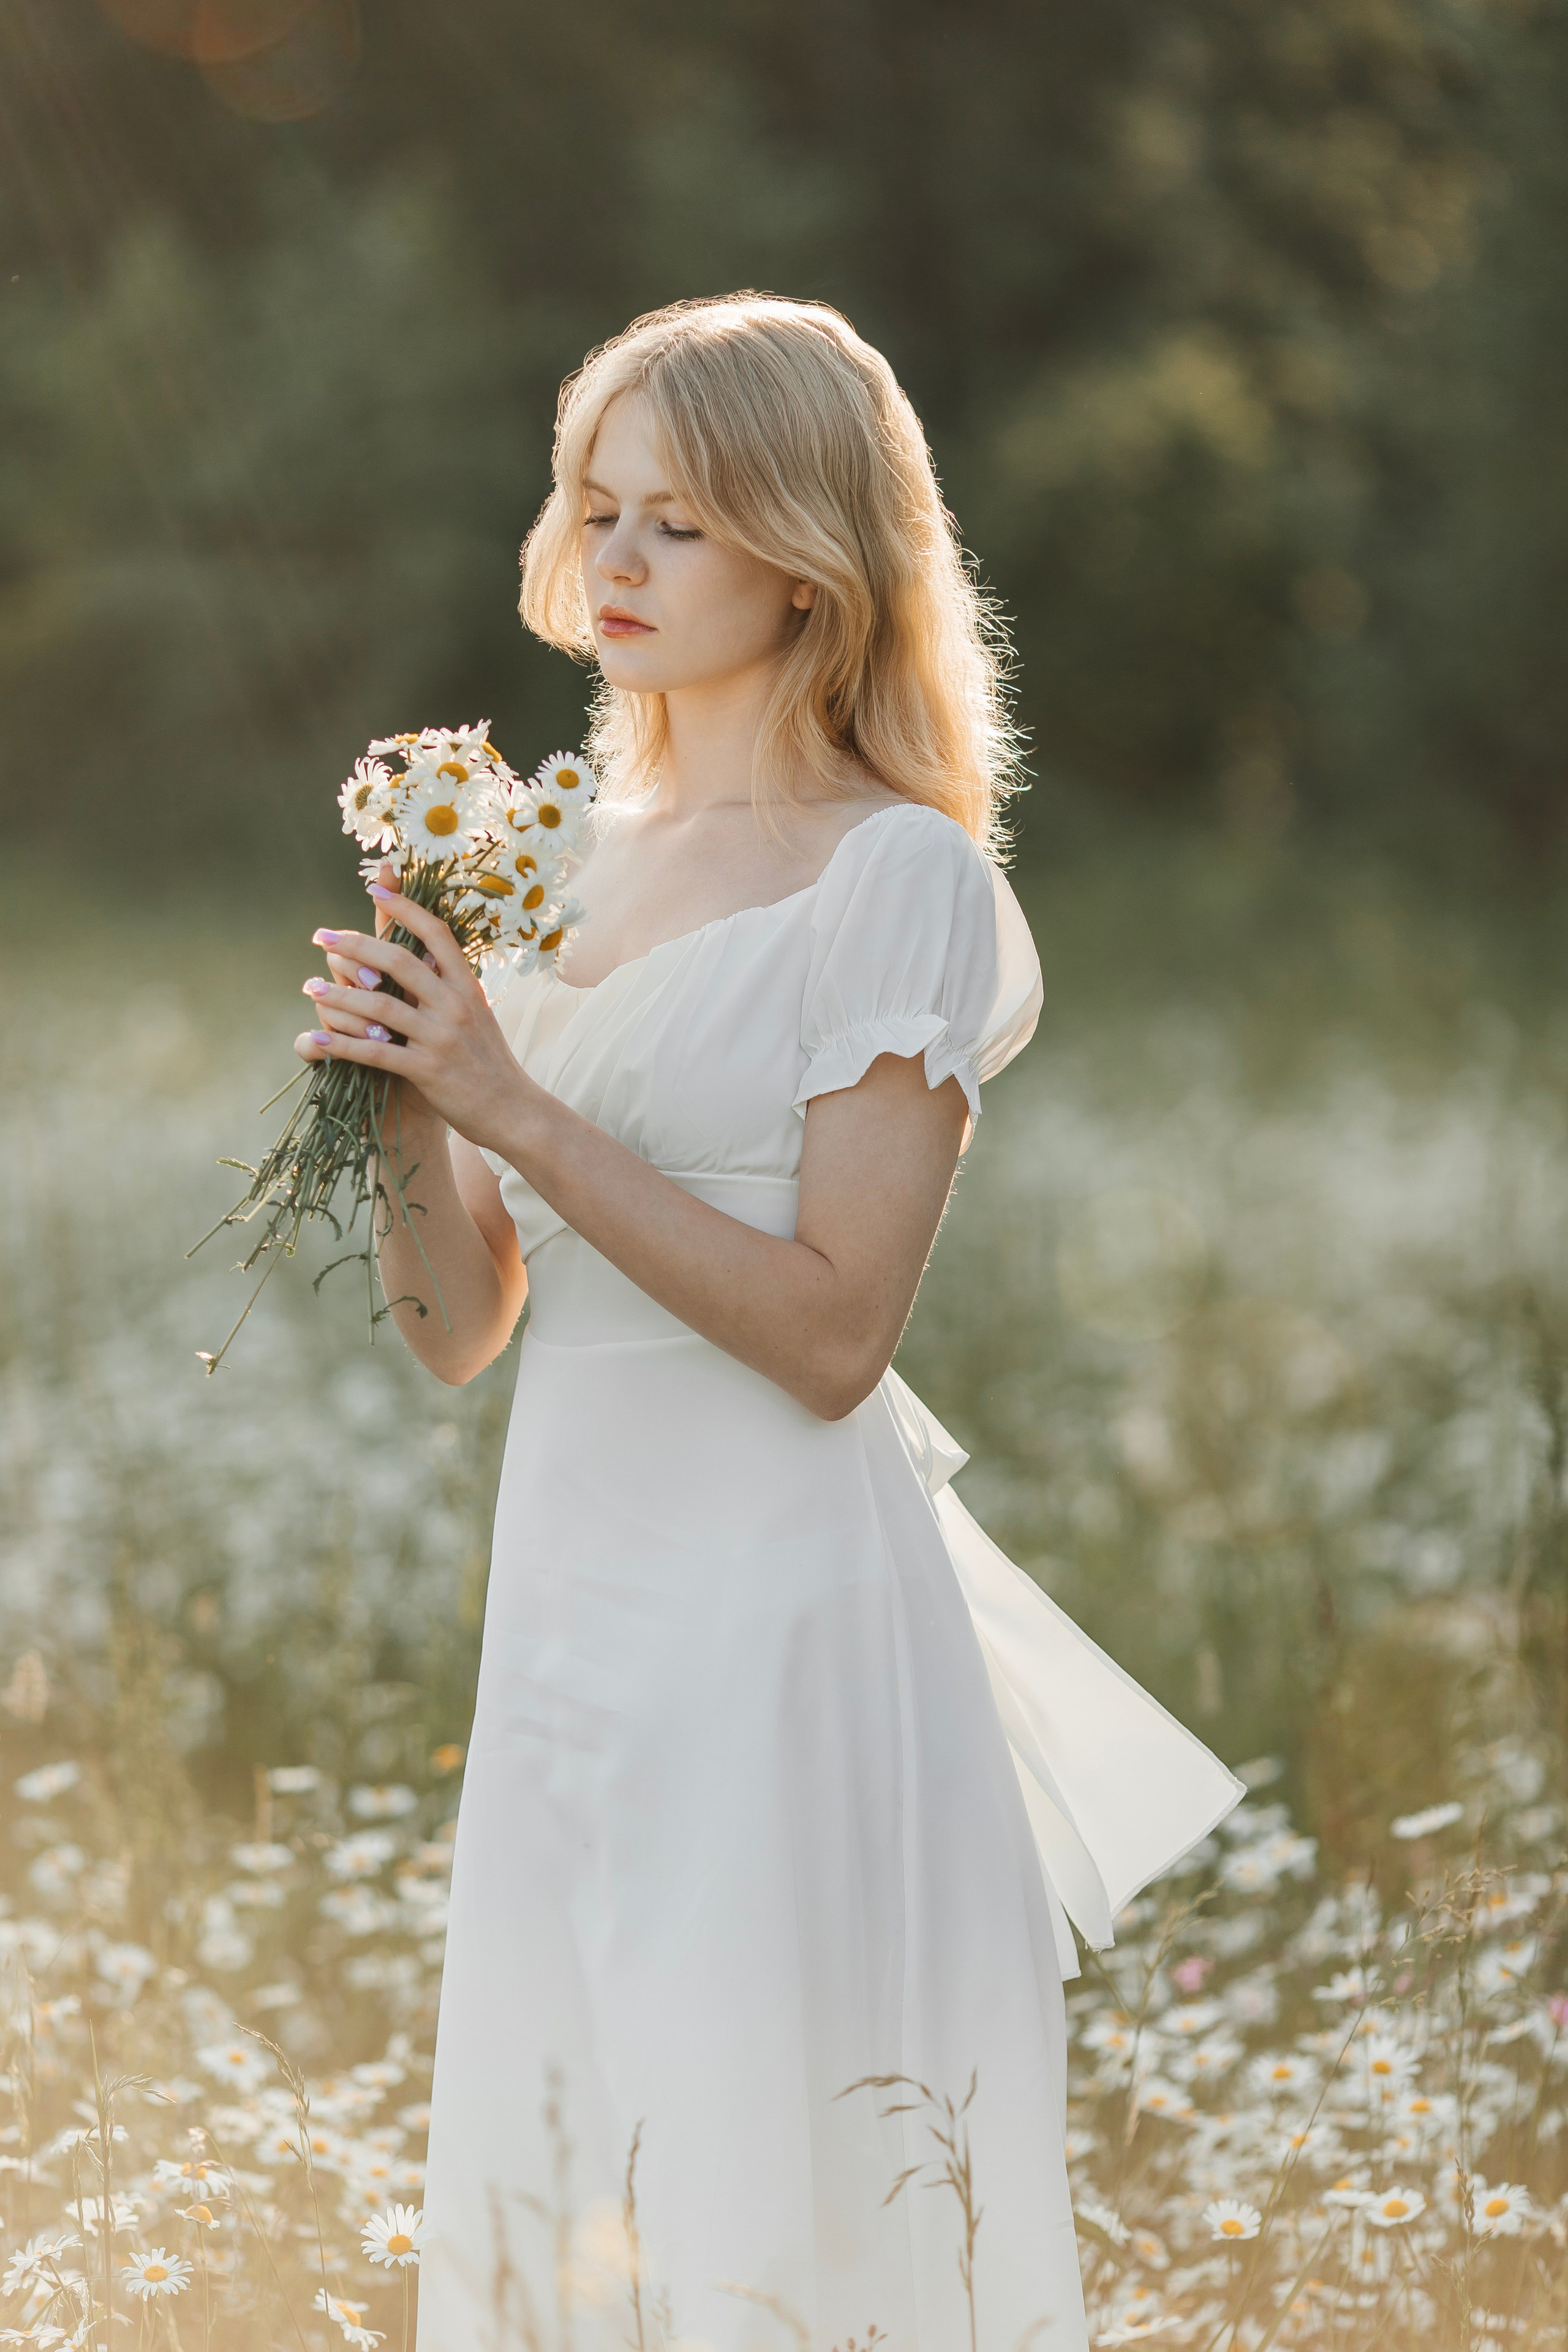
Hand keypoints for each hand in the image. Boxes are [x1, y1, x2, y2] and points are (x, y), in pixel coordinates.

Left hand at [293, 879, 539, 1153]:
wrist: (513, 1111)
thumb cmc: (490, 1062)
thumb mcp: (479, 1014)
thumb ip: (451, 986)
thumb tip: (425, 953)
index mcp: (468, 986)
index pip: (436, 933)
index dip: (405, 907)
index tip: (375, 890)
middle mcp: (456, 1005)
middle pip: (400, 961)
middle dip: (355, 944)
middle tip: (321, 936)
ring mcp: (442, 1038)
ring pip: (381, 1007)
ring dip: (339, 995)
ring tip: (310, 986)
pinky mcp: (428, 1071)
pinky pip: (376, 1053)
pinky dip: (343, 1045)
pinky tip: (317, 1037)